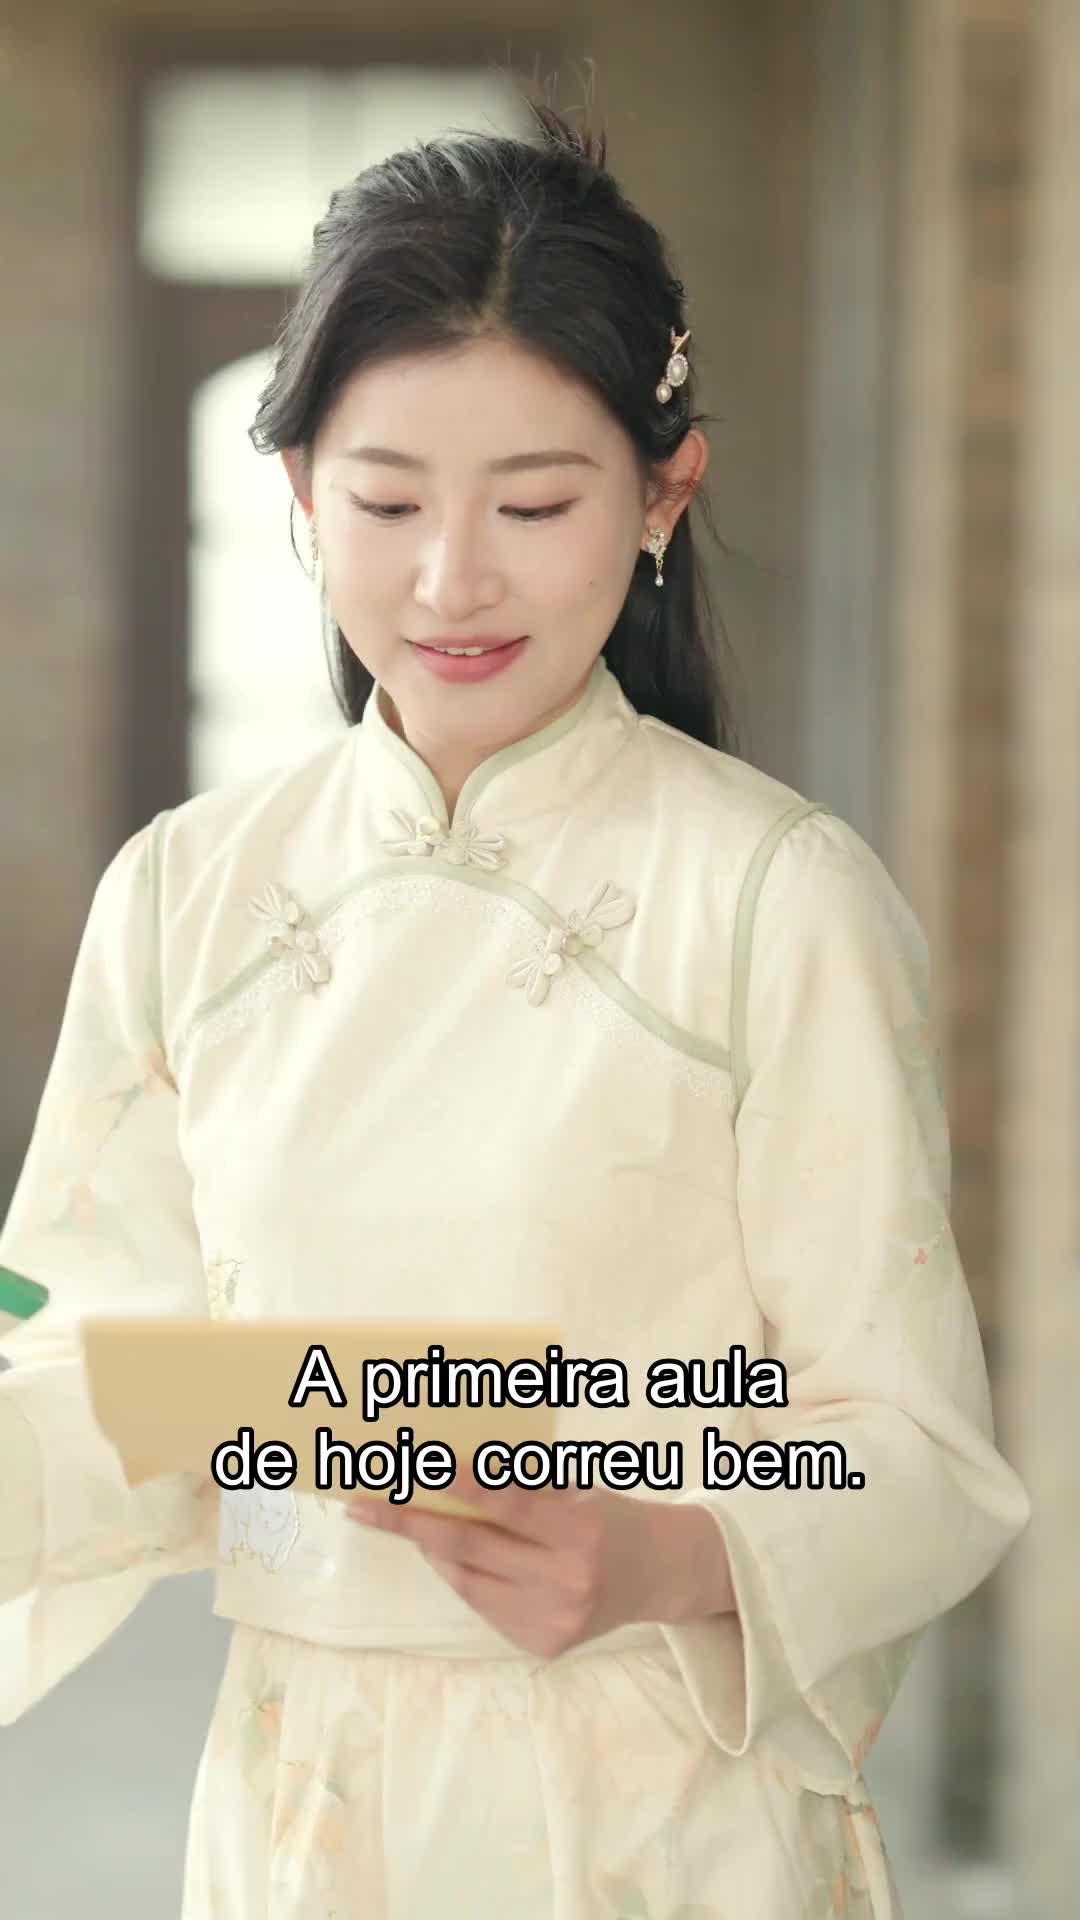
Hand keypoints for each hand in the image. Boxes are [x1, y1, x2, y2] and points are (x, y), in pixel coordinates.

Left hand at [346, 1462, 734, 1658]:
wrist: (659, 1573)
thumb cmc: (611, 1515)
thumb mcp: (578, 1489)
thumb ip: (525, 1484)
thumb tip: (453, 1466)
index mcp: (582, 1534)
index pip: (509, 1506)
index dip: (461, 1485)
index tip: (418, 1467)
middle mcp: (567, 1583)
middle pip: (472, 1548)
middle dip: (412, 1523)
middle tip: (366, 1503)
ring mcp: (552, 1621)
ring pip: (467, 1581)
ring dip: (430, 1549)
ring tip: (401, 1522)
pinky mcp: (542, 1645)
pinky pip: (483, 1605)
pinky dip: (460, 1575)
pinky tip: (447, 1554)